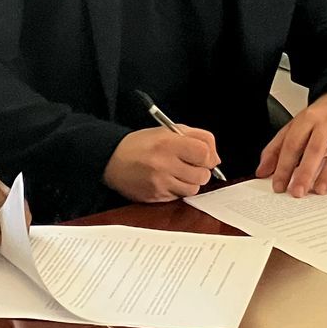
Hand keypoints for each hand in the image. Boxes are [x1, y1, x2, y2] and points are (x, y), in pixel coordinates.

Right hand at [104, 124, 219, 202]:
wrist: (112, 160)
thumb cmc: (141, 144)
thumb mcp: (167, 130)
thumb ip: (196, 137)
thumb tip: (215, 157)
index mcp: (167, 143)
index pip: (204, 152)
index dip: (209, 156)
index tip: (205, 156)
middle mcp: (163, 164)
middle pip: (202, 174)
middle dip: (201, 170)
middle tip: (191, 165)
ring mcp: (159, 183)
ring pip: (193, 188)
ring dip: (191, 181)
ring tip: (178, 173)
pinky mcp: (156, 196)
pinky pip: (179, 197)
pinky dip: (178, 189)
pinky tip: (167, 180)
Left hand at [256, 89, 326, 196]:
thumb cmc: (318, 118)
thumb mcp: (293, 128)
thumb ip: (276, 149)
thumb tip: (262, 171)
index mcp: (306, 119)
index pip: (292, 144)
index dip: (284, 167)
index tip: (279, 185)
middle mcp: (326, 123)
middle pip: (315, 149)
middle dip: (305, 173)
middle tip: (298, 192)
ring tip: (320, 190)